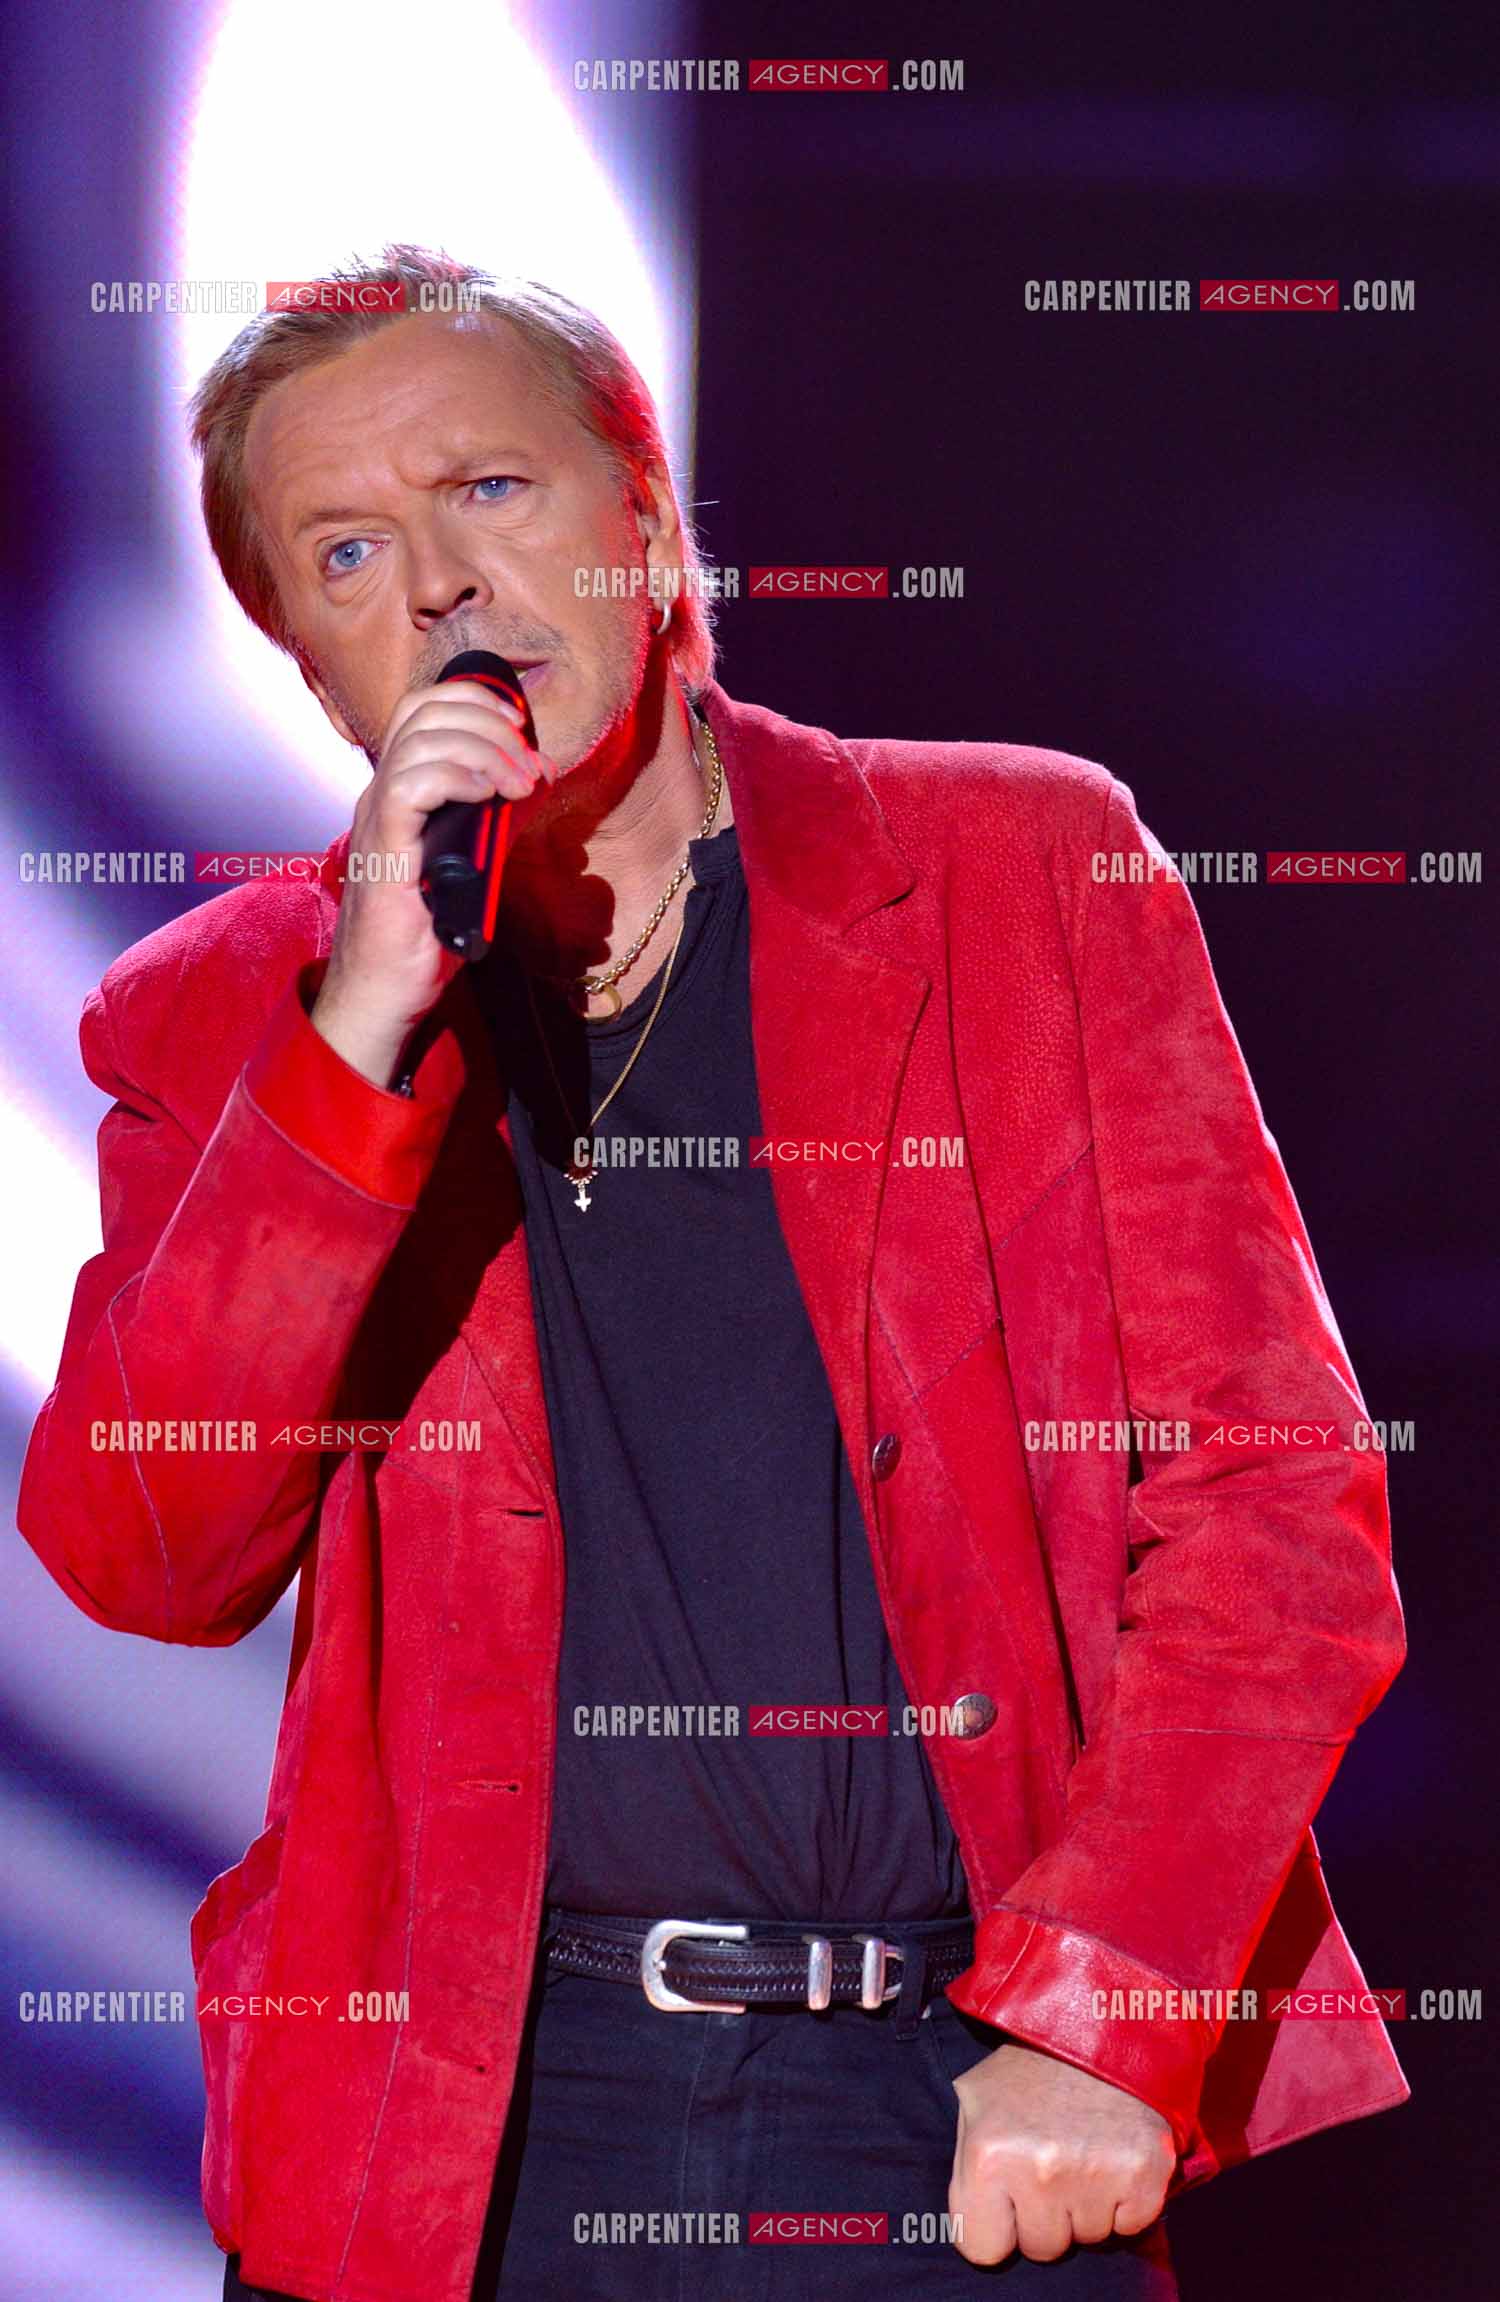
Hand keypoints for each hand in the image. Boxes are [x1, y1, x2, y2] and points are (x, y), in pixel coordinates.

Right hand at [310, 678, 558, 1086]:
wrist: (384, 993)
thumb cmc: (424, 937)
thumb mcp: (473, 864)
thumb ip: (494, 821)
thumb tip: (533, 783)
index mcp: (399, 792)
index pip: (424, 711)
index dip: (473, 701)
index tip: (521, 725)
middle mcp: (381, 794)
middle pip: (422, 711)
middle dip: (488, 719)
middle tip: (530, 760)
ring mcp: (377, 819)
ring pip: (420, 741)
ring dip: (484, 749)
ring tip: (521, 783)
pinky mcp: (382, 851)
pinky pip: (411, 786)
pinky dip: (457, 777)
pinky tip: (489, 795)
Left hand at [947, 2039, 1174, 2263]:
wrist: (1099, 2026)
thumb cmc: (1029, 2068)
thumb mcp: (975, 2101)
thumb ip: (963, 2169)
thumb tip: (967, 2228)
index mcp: (989, 2156)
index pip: (982, 2249)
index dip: (996, 2224)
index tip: (1006, 2194)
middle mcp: (1040, 2171)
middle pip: (1041, 2248)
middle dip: (1044, 2215)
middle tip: (1050, 2161)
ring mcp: (1095, 2174)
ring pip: (1088, 2238)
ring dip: (1085, 2206)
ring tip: (1081, 2150)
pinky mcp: (1145, 2175)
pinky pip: (1130, 2226)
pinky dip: (1125, 2202)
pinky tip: (1112, 2157)